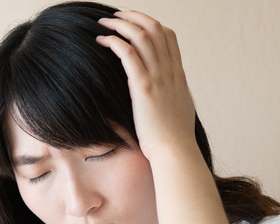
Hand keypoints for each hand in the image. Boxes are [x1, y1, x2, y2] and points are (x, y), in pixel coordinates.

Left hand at [97, 11, 196, 158]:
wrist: (175, 151)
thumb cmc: (173, 138)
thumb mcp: (177, 110)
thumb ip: (171, 96)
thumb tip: (163, 96)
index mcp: (178, 74)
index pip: (168, 36)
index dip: (150, 24)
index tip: (133, 24)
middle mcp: (170, 70)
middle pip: (155, 28)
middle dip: (133, 17)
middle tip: (115, 16)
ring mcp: (158, 77)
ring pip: (141, 35)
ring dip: (121, 24)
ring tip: (104, 23)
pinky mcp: (143, 87)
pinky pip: (128, 54)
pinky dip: (115, 41)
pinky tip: (102, 41)